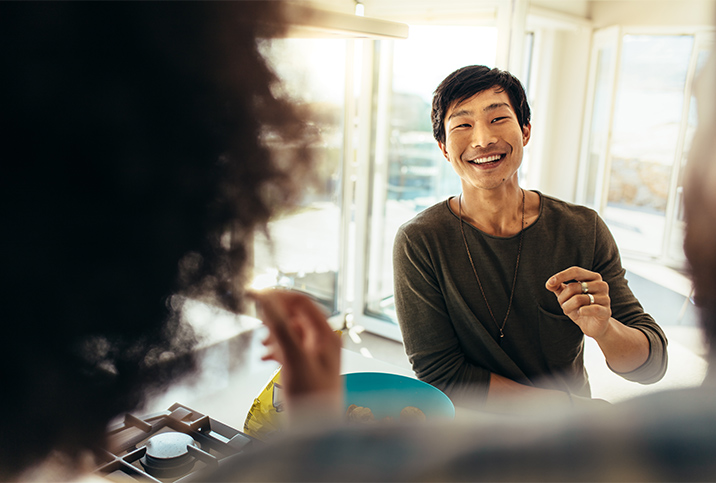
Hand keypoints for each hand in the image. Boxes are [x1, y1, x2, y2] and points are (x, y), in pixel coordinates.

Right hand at [249, 289, 341, 405]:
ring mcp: (317, 354)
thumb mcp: (293, 358)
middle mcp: (324, 341)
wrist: (316, 431)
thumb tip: (266, 299)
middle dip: (274, 317)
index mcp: (326, 334)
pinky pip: (291, 347)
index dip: (278, 296)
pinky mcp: (308, 366)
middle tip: (258, 323)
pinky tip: (266, 357)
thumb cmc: (312, 399)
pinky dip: (277, 348)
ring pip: (292, 332)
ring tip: (262, 344)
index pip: (301, 302)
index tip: (256, 296)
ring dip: (274, 334)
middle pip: (296, 315)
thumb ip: (280, 327)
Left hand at [545, 266, 611, 338]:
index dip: (561, 276)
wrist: (593, 326)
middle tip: (562, 305)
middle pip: (573, 287)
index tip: (549, 283)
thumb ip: (557, 287)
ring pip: (578, 299)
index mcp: (592, 277)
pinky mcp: (606, 311)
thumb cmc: (579, 307)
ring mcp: (605, 298)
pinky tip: (580, 313)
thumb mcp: (566, 296)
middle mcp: (601, 285)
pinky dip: (581, 312)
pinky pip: (592, 309)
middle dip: (562, 298)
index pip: (575, 271)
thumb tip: (549, 284)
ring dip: (567, 307)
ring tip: (568, 311)